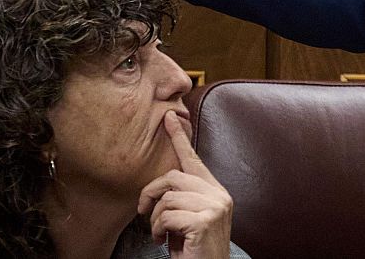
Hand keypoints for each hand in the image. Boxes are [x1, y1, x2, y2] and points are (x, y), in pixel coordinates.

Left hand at [138, 113, 232, 258]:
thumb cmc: (193, 250)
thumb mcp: (186, 219)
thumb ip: (182, 199)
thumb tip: (162, 185)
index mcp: (215, 191)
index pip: (194, 159)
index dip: (179, 138)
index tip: (169, 118)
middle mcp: (219, 195)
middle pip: (173, 177)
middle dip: (151, 194)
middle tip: (144, 214)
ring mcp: (215, 207)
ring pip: (168, 197)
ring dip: (156, 219)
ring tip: (161, 234)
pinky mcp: (206, 221)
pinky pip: (169, 215)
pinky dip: (159, 229)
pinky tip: (164, 240)